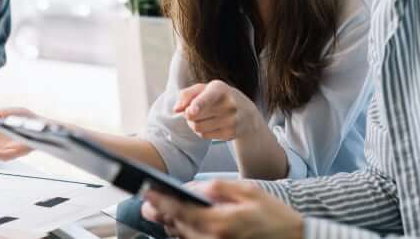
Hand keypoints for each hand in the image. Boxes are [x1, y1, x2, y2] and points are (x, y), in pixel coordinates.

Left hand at [141, 180, 303, 238]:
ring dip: (170, 223)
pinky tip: (181, 222)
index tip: (146, 192)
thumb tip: (193, 186)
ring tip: (159, 210)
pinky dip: (183, 233)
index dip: (160, 201)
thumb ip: (217, 187)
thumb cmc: (273, 216)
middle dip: (160, 213)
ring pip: (182, 237)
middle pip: (176, 226)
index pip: (180, 211)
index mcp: (220, 222)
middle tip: (147, 201)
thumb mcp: (248, 191)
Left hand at [174, 80, 263, 141]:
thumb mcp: (206, 89)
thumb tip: (176, 109)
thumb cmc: (221, 98)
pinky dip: (202, 131)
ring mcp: (231, 120)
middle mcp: (228, 104)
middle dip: (189, 113)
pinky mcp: (230, 134)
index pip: (207, 98)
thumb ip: (187, 94)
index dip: (197, 104)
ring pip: (197, 126)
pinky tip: (210, 124)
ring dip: (193, 123)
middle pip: (194, 115)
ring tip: (203, 117)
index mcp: (220, 89)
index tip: (191, 111)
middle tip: (194, 110)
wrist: (248, 114)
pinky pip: (204, 135)